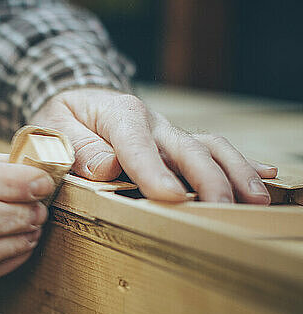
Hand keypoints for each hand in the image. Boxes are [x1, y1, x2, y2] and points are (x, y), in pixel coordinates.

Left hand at [29, 88, 277, 203]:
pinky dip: (239, 163)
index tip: (169, 196)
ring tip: (255, 198)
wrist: (77, 101)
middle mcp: (152, 122)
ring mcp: (168, 134)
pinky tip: (264, 176)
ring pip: (209, 147)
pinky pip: (212, 150)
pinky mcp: (176, 144)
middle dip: (207, 178)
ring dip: (234, 172)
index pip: (137, 145)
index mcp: (119, 115)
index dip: (153, 172)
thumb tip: (105, 168)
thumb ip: (76, 146)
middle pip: (185, 148)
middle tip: (221, 208)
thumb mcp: (54, 128)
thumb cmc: (63, 119)